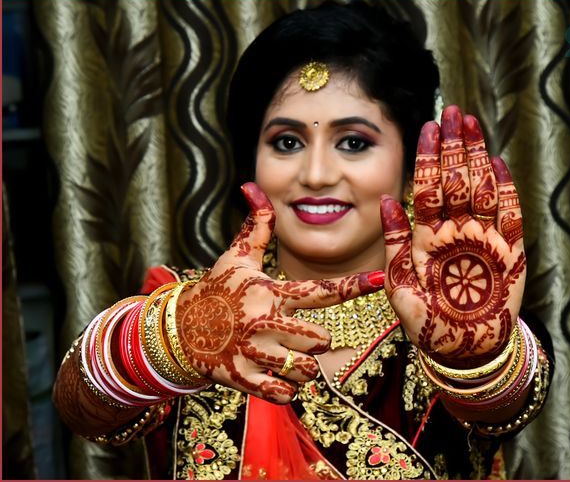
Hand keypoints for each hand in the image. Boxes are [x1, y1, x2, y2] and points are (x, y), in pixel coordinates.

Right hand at [176, 182, 383, 402]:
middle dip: (316, 342)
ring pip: (306, 370)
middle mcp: (266, 322)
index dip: (354, 284)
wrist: (176, 328)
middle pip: (320, 339)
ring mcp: (254, 352)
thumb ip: (256, 228)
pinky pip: (283, 393)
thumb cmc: (214, 290)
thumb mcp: (235, 257)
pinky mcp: (241, 377)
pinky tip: (275, 378)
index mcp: (271, 293)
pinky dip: (285, 390)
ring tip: (285, 357)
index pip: (322, 289)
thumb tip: (252, 188)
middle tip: (297, 336)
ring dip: (302, 368)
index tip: (381, 277)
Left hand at [380, 105, 525, 367]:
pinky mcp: (509, 253)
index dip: (428, 158)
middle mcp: (455, 232)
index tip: (427, 127)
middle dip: (453, 146)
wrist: (462, 351)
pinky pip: (508, 216)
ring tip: (472, 125)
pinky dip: (503, 190)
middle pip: (455, 180)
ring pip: (480, 189)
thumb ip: (395, 242)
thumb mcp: (399, 284)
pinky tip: (496, 164)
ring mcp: (483, 240)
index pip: (428, 188)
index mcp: (427, 237)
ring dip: (476, 157)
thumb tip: (386, 198)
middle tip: (452, 112)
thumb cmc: (426, 324)